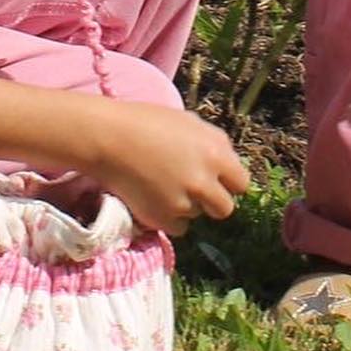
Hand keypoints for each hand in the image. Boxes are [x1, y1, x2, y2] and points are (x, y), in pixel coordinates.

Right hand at [94, 101, 249, 236]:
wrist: (109, 138)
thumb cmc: (148, 122)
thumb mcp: (190, 123)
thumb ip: (214, 145)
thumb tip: (226, 166)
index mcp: (216, 153)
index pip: (241, 183)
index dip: (228, 182)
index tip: (216, 180)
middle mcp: (204, 181)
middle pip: (225, 208)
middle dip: (212, 201)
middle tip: (193, 190)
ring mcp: (184, 202)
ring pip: (197, 216)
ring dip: (186, 206)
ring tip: (163, 186)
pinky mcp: (163, 219)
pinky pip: (178, 227)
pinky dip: (169, 218)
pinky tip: (154, 198)